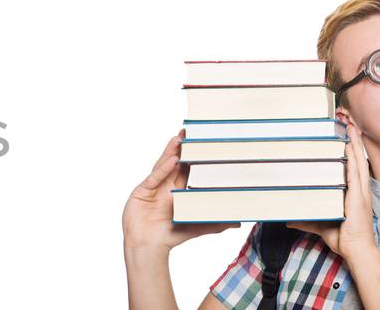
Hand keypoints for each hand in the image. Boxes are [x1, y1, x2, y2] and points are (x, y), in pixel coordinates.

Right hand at [122, 131, 238, 251]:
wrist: (147, 247)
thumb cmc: (168, 237)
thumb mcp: (196, 227)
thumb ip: (216, 223)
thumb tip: (237, 222)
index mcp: (176, 193)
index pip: (187, 171)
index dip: (193, 158)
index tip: (202, 145)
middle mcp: (164, 187)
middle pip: (174, 164)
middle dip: (182, 148)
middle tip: (189, 132)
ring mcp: (152, 188)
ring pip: (163, 165)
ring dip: (171, 152)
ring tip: (179, 139)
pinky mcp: (142, 191)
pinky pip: (155, 177)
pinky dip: (163, 169)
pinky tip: (172, 159)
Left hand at [287, 124, 375, 256]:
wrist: (355, 250)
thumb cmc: (343, 238)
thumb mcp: (321, 225)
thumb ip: (306, 220)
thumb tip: (289, 220)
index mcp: (355, 194)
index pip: (353, 168)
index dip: (351, 152)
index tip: (345, 137)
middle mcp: (360, 191)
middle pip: (358, 160)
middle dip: (354, 142)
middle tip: (348, 125)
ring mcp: (360, 193)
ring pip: (358, 163)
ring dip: (355, 145)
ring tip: (350, 128)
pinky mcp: (358, 197)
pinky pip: (356, 173)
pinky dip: (354, 158)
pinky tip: (350, 146)